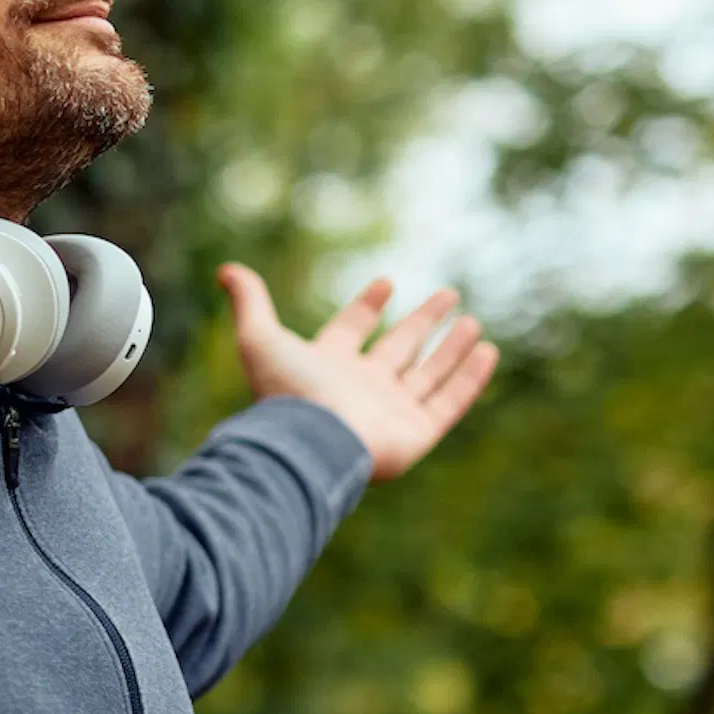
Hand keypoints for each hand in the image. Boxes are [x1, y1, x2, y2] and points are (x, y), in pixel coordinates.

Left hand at [216, 265, 498, 482]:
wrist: (311, 444)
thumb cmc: (286, 393)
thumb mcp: (259, 338)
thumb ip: (249, 302)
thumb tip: (226, 270)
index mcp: (327, 367)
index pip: (351, 331)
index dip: (367, 307)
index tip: (386, 282)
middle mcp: (361, 389)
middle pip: (399, 349)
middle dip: (423, 322)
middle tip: (449, 294)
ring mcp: (390, 413)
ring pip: (429, 374)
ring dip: (451, 348)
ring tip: (473, 321)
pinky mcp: (416, 434)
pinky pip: (450, 402)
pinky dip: (469, 378)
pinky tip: (486, 351)